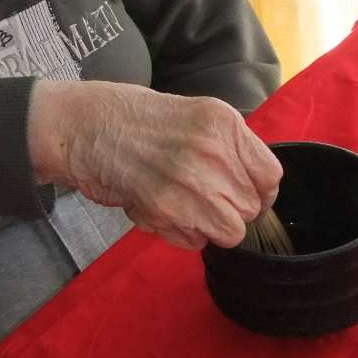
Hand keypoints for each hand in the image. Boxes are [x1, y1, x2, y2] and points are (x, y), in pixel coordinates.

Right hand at [27, 81, 281, 249]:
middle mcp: (213, 150)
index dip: (259, 192)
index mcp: (224, 123)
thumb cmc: (137, 120)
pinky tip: (162, 209)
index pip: (270, 177)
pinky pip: (198, 241)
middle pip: (251, 208)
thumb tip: (257, 189)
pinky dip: (183, 234)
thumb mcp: (196, 116)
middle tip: (199, 197)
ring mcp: (191, 180)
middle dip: (229, 209)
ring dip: (208, 226)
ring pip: (230, 231)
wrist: (87, 126)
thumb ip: (230, 149)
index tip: (242, 194)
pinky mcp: (167, 208)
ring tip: (181, 205)